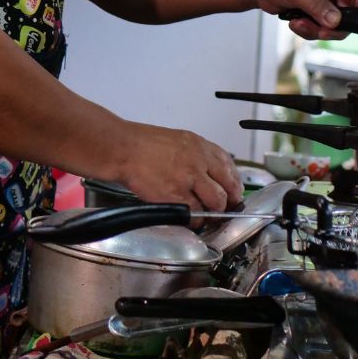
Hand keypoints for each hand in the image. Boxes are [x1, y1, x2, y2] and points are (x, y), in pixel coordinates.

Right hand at [115, 123, 243, 211]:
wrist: (123, 149)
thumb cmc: (144, 144)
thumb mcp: (179, 139)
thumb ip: (197, 154)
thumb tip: (210, 172)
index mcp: (200, 146)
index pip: (229, 167)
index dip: (234, 183)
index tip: (233, 192)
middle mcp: (199, 161)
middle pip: (228, 187)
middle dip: (229, 201)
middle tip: (224, 208)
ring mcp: (189, 179)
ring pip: (216, 202)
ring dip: (213, 212)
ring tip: (205, 213)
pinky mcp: (176, 196)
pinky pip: (195, 214)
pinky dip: (195, 219)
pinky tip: (190, 217)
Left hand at [252, 0, 357, 40]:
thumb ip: (317, 5)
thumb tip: (336, 21)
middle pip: (346, 16)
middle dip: (331, 27)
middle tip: (319, 30)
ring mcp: (321, 4)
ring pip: (331, 27)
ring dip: (316, 30)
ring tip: (298, 23)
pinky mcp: (311, 14)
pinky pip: (318, 29)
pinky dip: (307, 30)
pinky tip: (293, 22)